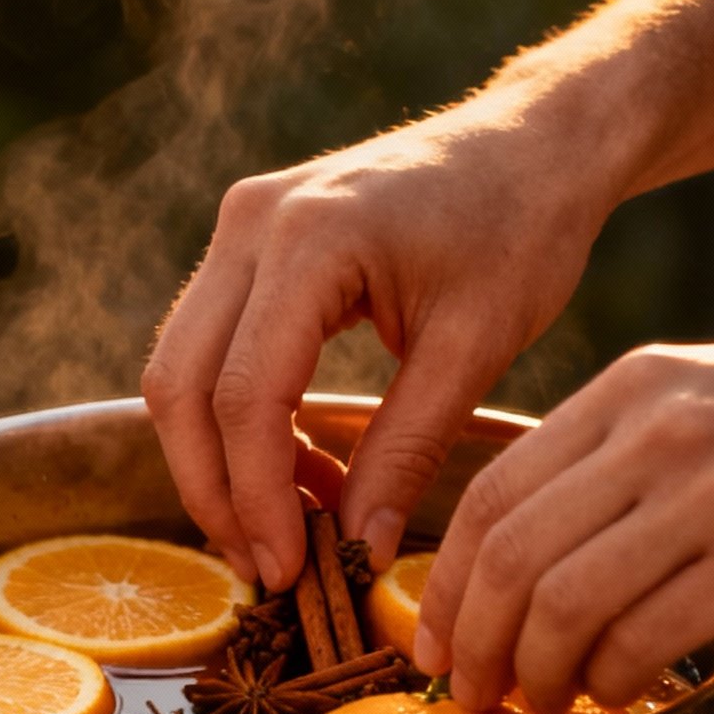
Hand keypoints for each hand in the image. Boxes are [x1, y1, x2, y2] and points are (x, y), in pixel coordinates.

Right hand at [142, 105, 607, 589]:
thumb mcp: (477, 347)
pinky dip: (240, 422)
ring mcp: (240, 226)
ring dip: (221, 461)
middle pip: (180, 384)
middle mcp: (252, 222)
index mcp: (311, 237)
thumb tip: (355, 551)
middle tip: (271, 567)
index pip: (245, 394)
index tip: (290, 570)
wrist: (533, 143)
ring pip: (180, 370)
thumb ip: (408, 449)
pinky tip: (304, 472)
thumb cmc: (522, 230)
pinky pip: (210, 347)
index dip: (255, 496)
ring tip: (294, 526)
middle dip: (214, 491)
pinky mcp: (248, 243)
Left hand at [416, 339, 713, 710]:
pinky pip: (643, 637)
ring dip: (539, 672)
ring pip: (566, 604)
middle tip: (473, 687)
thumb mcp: (696, 402)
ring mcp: (713, 494)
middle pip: (514, 556)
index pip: (494, 493)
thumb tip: (508, 551)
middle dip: (476, 641)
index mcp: (630, 390)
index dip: (448, 583)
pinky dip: (611, 678)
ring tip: (544, 696)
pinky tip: (615, 687)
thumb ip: (606, 455)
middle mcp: (662, 432)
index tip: (435, 637)